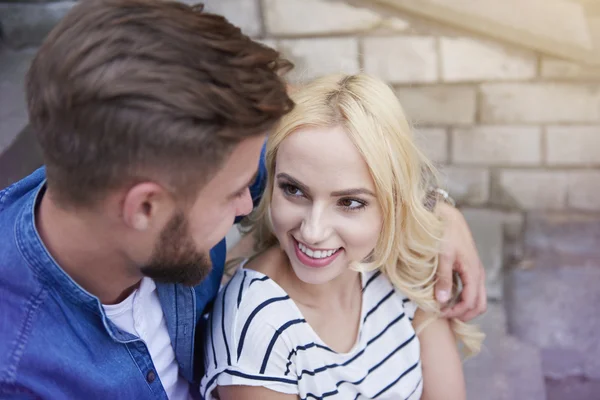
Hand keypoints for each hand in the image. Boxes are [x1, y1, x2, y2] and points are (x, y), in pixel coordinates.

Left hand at [435, 203, 486, 320]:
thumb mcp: (442, 256)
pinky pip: (472, 290)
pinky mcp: (470, 269)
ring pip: (477, 298)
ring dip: (464, 307)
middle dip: (464, 314)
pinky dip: (463, 298)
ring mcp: (475, 271)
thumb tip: (443, 301)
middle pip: (479, 304)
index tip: (440, 314)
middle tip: (444, 316)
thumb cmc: (444, 234)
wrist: (448, 217)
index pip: (470, 302)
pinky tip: (447, 297)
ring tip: (445, 309)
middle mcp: (478, 274)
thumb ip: (443, 278)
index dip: (456, 312)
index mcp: (473, 272)